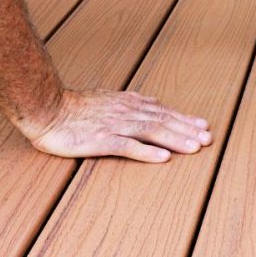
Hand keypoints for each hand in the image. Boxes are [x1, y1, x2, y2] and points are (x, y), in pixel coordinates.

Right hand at [26, 88, 211, 162]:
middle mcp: (126, 112)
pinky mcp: (100, 139)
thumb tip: (153, 102)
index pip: (163, 111)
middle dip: (188, 130)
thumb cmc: (74, 107)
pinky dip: (146, 151)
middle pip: (163, 121)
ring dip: (175, 139)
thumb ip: (131, 102)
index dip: (184, 119)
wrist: (47, 108)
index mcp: (129, 104)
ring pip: (151, 131)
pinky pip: (127, 146)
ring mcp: (114, 125)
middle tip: (208, 138)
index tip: (203, 126)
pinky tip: (162, 158)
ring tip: (194, 147)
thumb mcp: (108, 99)